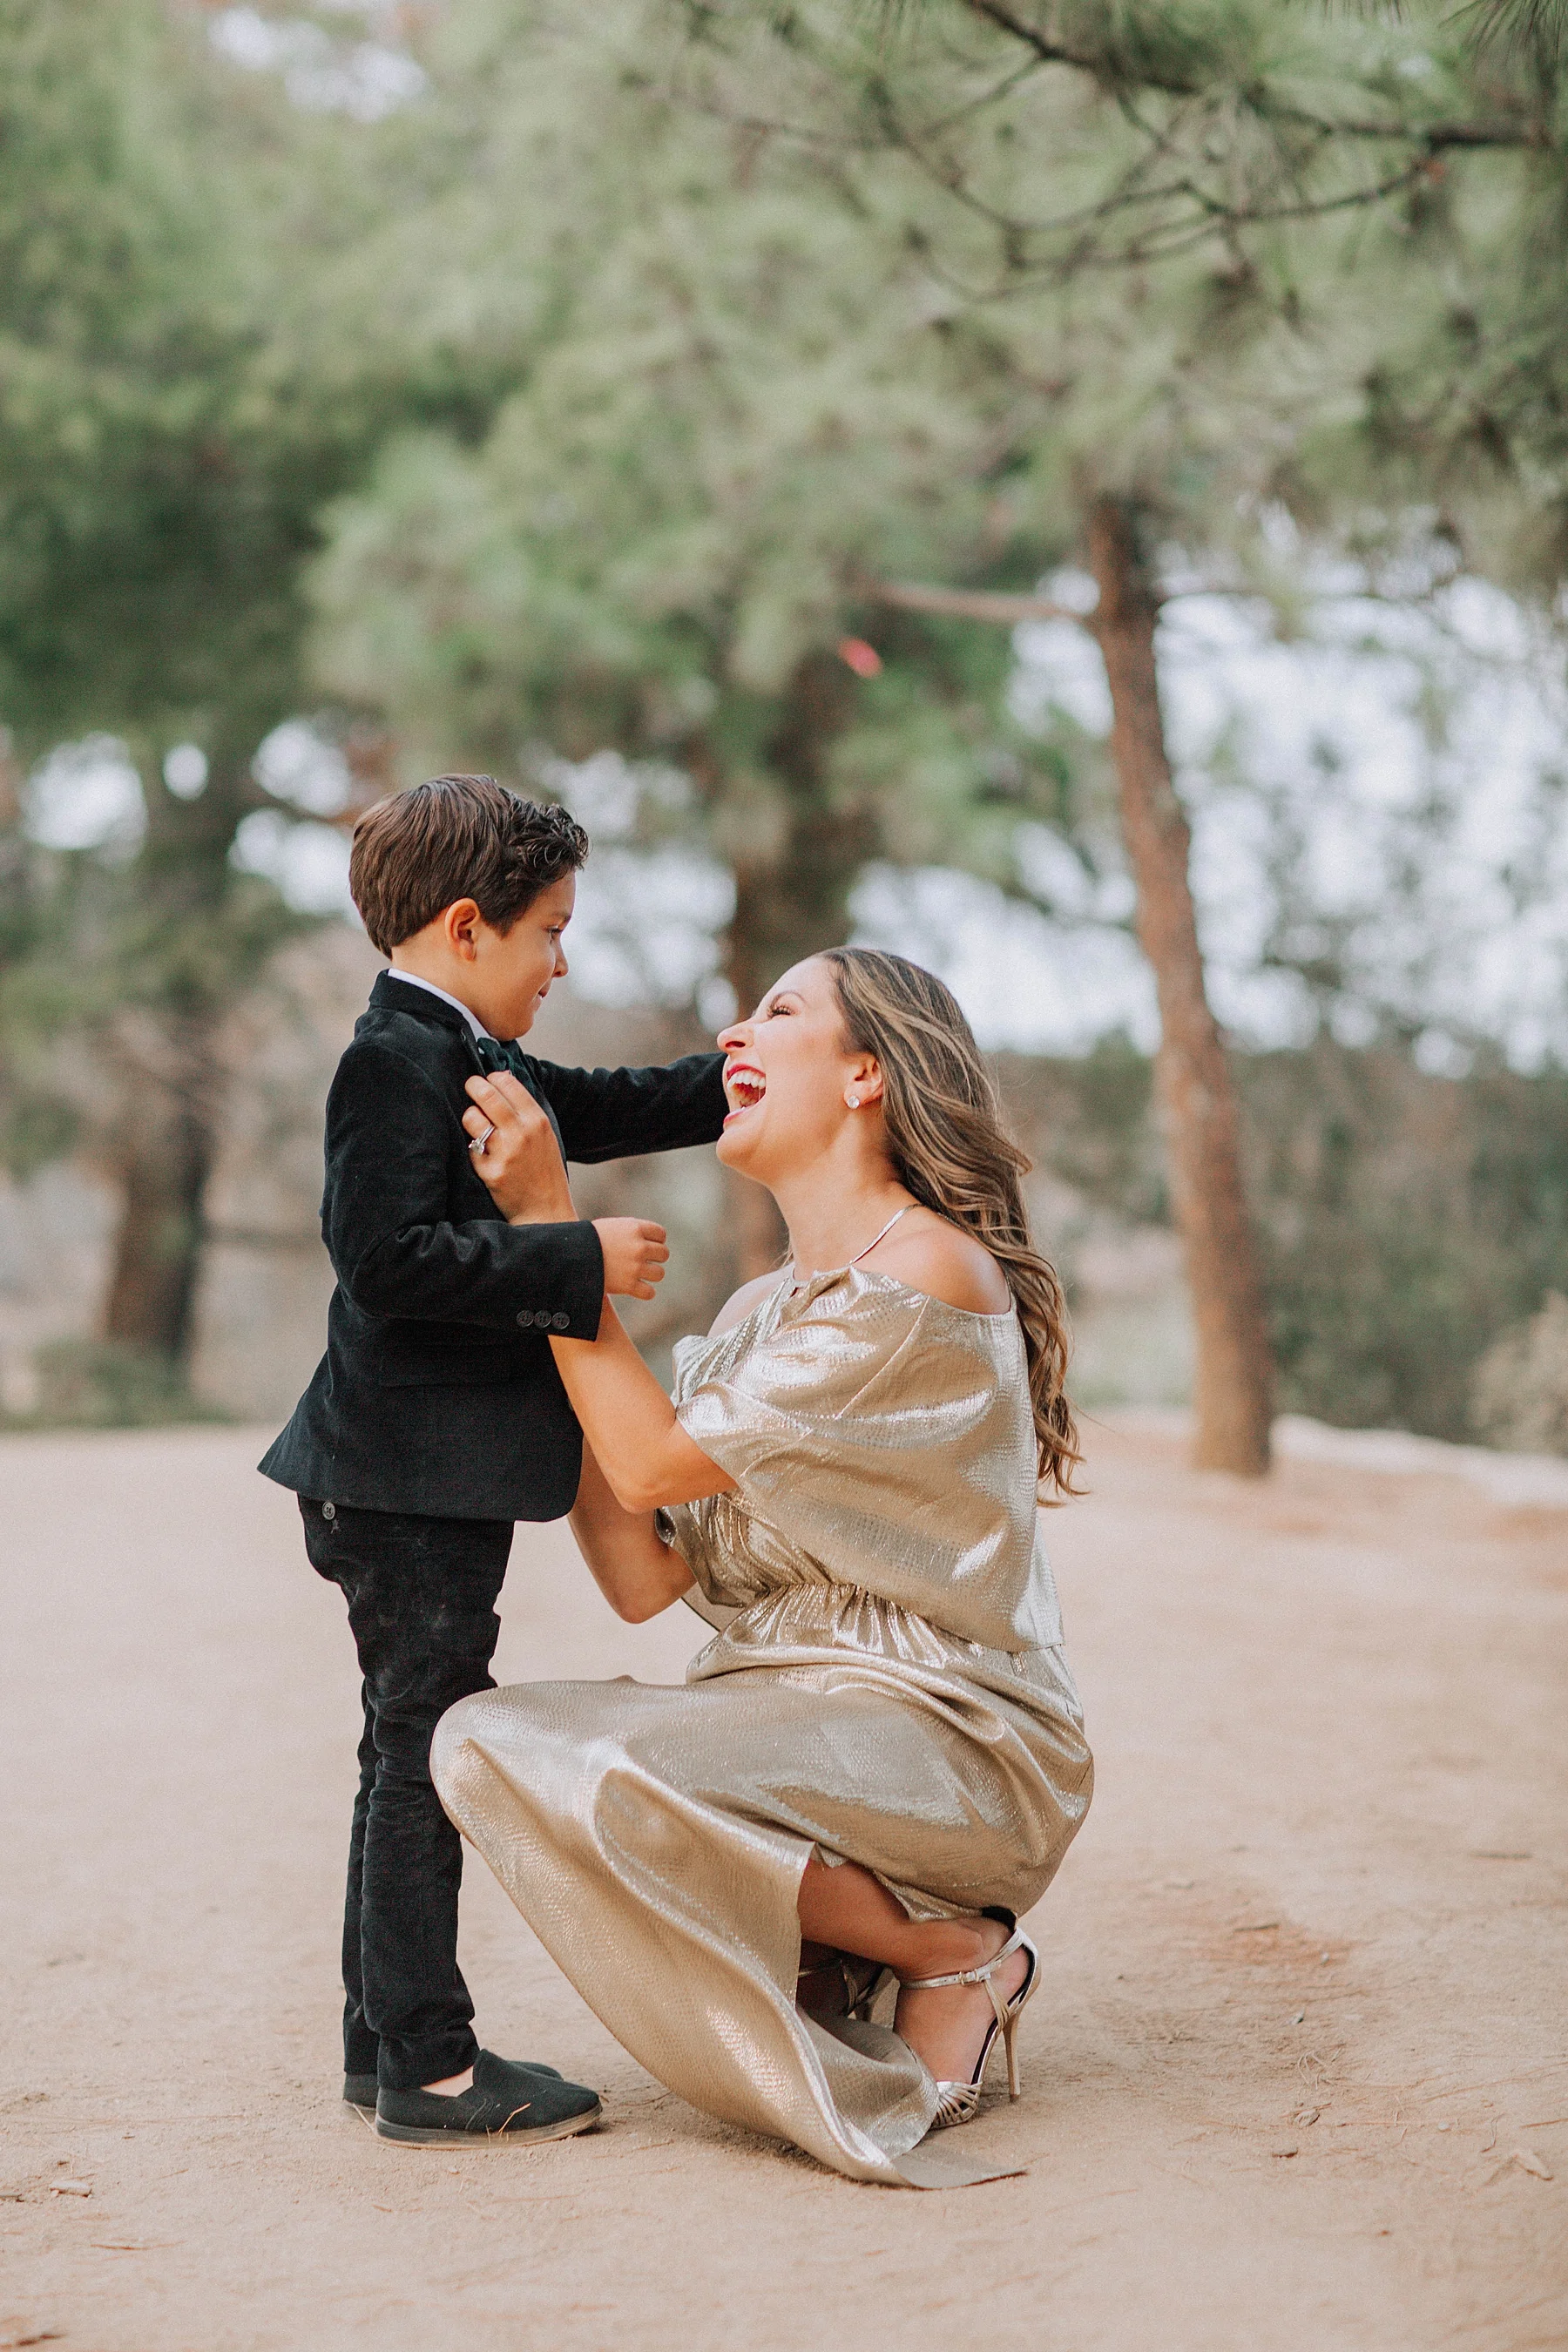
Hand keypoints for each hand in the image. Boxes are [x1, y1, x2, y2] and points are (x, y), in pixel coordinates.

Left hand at [462, 1071, 572, 1221]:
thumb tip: (503, 1080)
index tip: (487, 1081)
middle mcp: (522, 1134)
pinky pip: (470, 1148)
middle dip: (473, 1086)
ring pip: (472, 1118)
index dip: (492, 1078)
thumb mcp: (545, 1136)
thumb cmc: (545, 1172)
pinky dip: (474, 1148)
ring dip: (470, 1118)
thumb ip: (526, 1111)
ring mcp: (505, 1153)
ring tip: (477, 1125)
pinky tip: (484, 1154)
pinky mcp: (490, 1172)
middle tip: (470, 1086)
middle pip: (486, 1095)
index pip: (507, 1083)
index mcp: (537, 1121)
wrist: (546, 1211)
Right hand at [593, 1217, 669, 1299]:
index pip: (661, 1234)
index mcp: (634, 1228)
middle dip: (654, 1257)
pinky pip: (649, 1292)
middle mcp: (639, 1247)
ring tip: (637, 1274)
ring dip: (650, 1275)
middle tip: (641, 1260)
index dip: (655, 1240)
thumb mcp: (611, 1227)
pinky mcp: (628, 1285)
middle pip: (663, 1254)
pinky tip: (635, 1288)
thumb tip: (648, 1241)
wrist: (570, 1256)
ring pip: (659, 1273)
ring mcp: (635, 1267)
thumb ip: (631, 1231)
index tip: (645, 1245)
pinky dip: (644, 1292)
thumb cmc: (587, 1240)